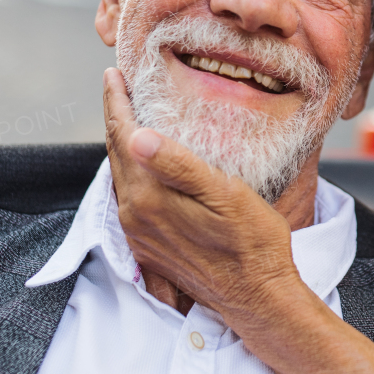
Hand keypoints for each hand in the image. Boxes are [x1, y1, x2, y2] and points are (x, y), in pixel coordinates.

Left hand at [101, 67, 302, 322]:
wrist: (259, 299)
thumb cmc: (253, 244)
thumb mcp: (225, 195)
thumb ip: (179, 165)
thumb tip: (138, 137)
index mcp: (149, 198)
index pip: (123, 136)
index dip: (118, 102)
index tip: (114, 74)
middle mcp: (135, 217)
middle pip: (116, 155)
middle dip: (116, 117)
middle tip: (118, 86)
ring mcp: (140, 234)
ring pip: (121, 177)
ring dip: (121, 144)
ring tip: (128, 116)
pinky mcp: (149, 247)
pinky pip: (130, 199)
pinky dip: (131, 171)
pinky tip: (143, 164)